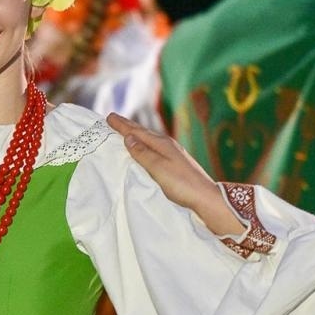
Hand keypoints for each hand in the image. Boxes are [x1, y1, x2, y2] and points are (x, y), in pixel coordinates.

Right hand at [106, 113, 242, 235]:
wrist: (205, 197)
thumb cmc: (181, 183)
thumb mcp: (158, 168)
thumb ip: (142, 153)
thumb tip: (129, 138)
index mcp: (162, 144)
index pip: (137, 132)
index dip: (122, 125)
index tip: (109, 117)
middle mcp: (168, 145)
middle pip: (144, 133)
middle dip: (128, 126)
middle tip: (114, 118)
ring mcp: (174, 153)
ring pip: (150, 139)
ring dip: (136, 134)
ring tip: (127, 131)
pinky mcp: (177, 162)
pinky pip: (155, 148)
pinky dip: (145, 144)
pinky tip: (145, 149)